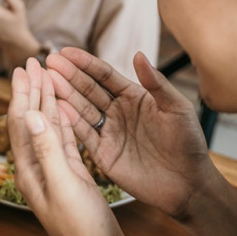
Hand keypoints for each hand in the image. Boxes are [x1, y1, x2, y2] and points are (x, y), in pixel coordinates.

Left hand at [8, 58, 126, 235]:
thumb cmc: (81, 227)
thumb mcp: (65, 185)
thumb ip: (47, 150)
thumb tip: (30, 114)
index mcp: (30, 170)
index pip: (22, 122)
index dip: (22, 93)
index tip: (23, 68)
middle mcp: (38, 168)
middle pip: (31, 120)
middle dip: (31, 90)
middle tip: (32, 62)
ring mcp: (54, 171)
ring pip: (47, 127)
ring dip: (45, 100)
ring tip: (46, 76)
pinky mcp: (72, 175)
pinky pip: (63, 139)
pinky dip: (61, 119)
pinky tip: (62, 108)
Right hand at [46, 47, 215, 218]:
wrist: (188, 184)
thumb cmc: (189, 144)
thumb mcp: (177, 109)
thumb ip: (156, 83)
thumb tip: (138, 54)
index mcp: (134, 96)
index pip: (105, 75)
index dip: (85, 63)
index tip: (66, 51)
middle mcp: (118, 111)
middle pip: (88, 89)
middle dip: (69, 75)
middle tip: (49, 62)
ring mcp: (109, 132)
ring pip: (82, 109)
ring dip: (65, 95)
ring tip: (47, 80)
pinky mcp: (103, 154)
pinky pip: (84, 135)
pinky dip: (70, 122)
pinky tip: (57, 109)